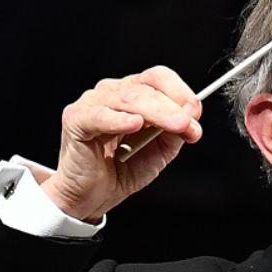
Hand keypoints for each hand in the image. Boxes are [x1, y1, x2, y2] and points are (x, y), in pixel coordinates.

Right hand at [45, 66, 203, 220]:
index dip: (179, 91)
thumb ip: (175, 133)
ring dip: (156, 112)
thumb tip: (192, 119)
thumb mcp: (160, 150)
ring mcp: (92, 103)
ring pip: (126, 100)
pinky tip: (134, 123)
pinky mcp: (76, 120)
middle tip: (188, 124)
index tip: (195, 110)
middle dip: (172, 107)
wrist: (94, 194)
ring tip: (175, 124)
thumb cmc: (123, 168)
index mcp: (134, 94)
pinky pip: (99, 116)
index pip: (158, 78)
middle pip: (145, 89)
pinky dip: (118, 120)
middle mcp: (112, 93)